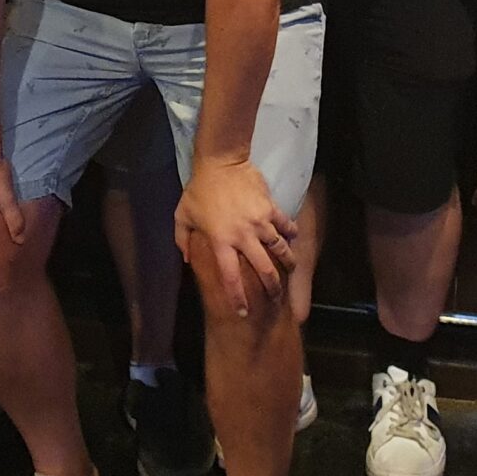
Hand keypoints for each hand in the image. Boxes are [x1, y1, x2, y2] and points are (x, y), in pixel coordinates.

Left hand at [174, 158, 296, 317]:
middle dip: (272, 288)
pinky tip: (294, 238)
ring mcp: (260, 222)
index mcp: (221, 242)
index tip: (243, 312)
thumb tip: (187, 260)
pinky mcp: (271, 208)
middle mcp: (243, 236)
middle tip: (276, 298)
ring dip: (288, 262)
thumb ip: (183, 240)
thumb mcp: (182, 216)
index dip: (238, 298)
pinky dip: (291, 233)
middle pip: (264, 270)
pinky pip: (285, 224)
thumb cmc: (198, 190)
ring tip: (291, 269)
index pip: (231, 277)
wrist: (220, 162)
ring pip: (280, 249)